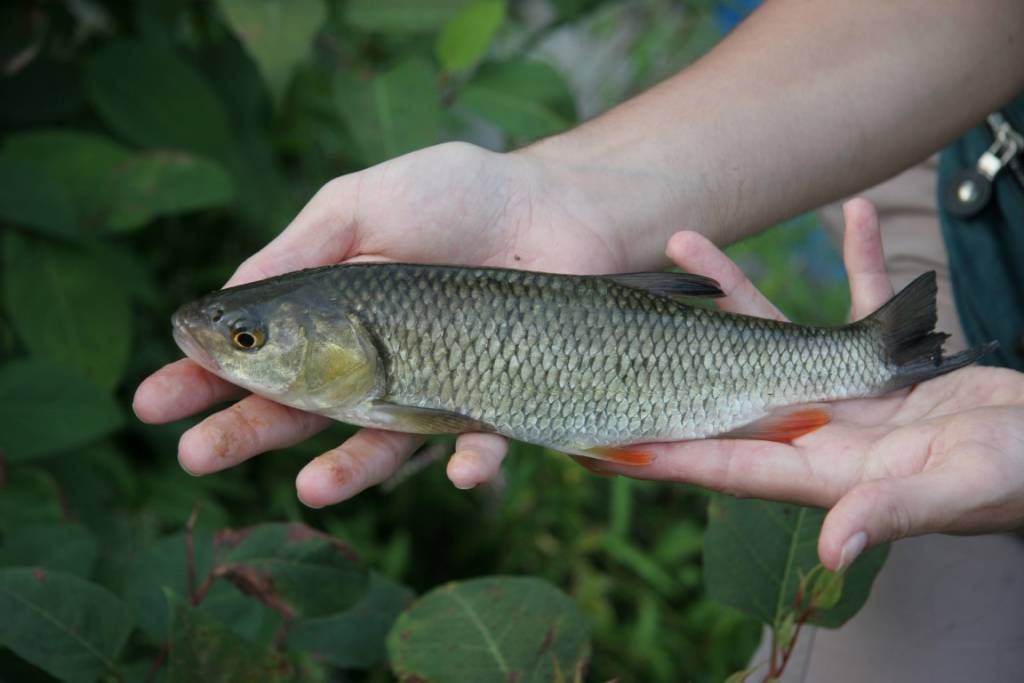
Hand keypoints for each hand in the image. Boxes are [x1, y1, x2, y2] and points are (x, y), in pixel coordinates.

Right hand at [134, 142, 642, 505]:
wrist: (559, 206)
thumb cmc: (458, 194)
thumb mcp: (363, 205)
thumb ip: (302, 250)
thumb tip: (224, 298)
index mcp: (333, 309)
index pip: (257, 351)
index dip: (204, 377)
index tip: (154, 402)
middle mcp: (374, 358)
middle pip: (302, 409)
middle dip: (248, 434)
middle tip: (197, 457)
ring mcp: (432, 386)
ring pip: (380, 445)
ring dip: (346, 472)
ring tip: (310, 491)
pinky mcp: (495, 401)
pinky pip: (481, 443)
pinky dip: (472, 462)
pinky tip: (463, 471)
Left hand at [589, 199, 1023, 570]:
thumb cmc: (1017, 477)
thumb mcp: (959, 490)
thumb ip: (896, 512)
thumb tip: (836, 548)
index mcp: (822, 469)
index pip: (721, 460)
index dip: (658, 452)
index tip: (594, 438)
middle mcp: (819, 429)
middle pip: (724, 384)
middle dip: (668, 349)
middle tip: (616, 308)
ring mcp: (848, 391)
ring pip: (774, 331)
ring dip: (733, 288)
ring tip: (686, 240)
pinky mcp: (891, 359)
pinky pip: (864, 300)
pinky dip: (859, 259)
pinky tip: (851, 214)